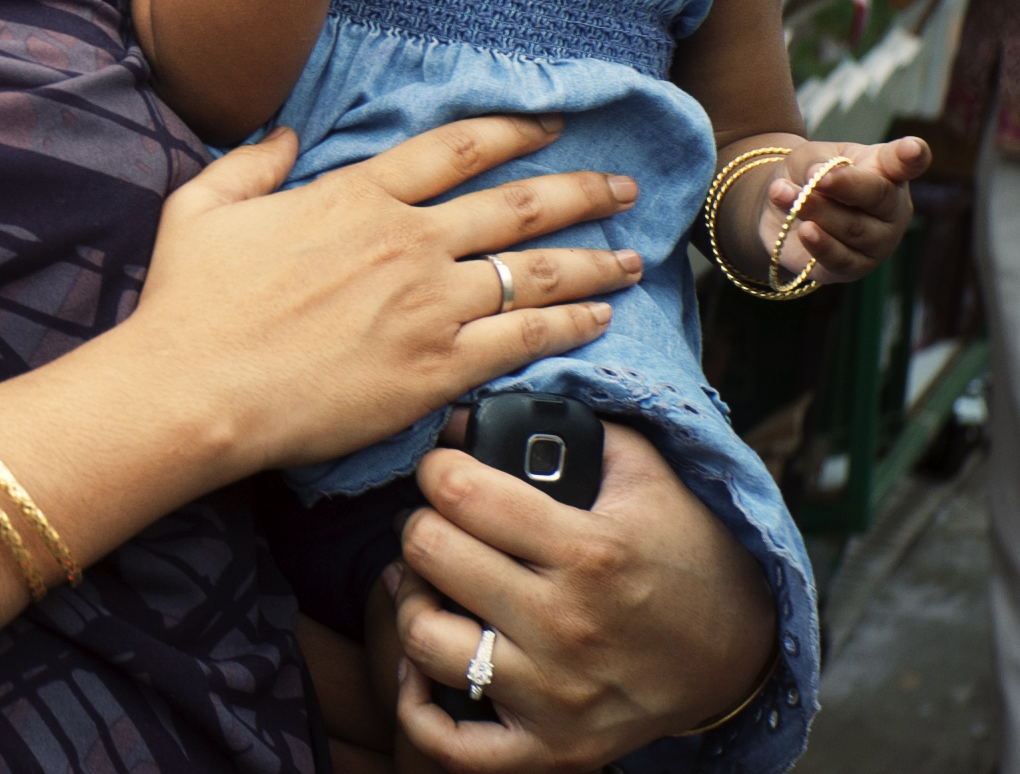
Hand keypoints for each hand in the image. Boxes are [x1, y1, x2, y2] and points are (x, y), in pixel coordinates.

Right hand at [126, 118, 638, 479]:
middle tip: (625, 186)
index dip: (513, 131)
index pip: (455, 149)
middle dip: (581, 190)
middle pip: (516, 204)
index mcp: (354, 196)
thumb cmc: (189, 300)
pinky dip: (571, 325)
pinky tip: (601, 320)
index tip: (552, 124)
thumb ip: (251, 164)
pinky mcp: (437, 368)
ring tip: (634, 255)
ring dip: (594, 260)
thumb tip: (287, 134)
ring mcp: (428, 305)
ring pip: (535, 271)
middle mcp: (405, 241)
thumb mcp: (202, 206)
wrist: (195, 387)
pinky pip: (525, 339)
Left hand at [389, 423, 777, 771]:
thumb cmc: (682, 551)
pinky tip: (425, 668)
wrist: (741, 651)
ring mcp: (558, 695)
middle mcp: (569, 626)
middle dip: (420, 525)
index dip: (437, 468)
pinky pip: (449, 743)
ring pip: (423, 639)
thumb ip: (568, 428)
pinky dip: (418, 707)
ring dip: (412, 603)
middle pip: (429, 554)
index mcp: (590, 552)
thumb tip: (468, 413)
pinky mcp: (554, 749)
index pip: (460, 492)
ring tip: (430, 586)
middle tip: (436, 524)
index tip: (443, 470)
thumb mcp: (644, 473)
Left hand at [762, 136, 929, 283]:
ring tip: (781, 192)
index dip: (910, 156)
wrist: (781, 209)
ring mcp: (878, 240)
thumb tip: (818, 175)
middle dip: (846, 186)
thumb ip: (815, 163)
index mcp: (886, 171)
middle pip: (879, 197)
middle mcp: (891, 208)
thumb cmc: (807, 176)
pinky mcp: (854, 266)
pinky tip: (805, 231)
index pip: (904, 163)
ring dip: (815, 210)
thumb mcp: (807, 157)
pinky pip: (841, 259)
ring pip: (854, 228)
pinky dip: (821, 244)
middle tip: (816, 178)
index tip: (913, 149)